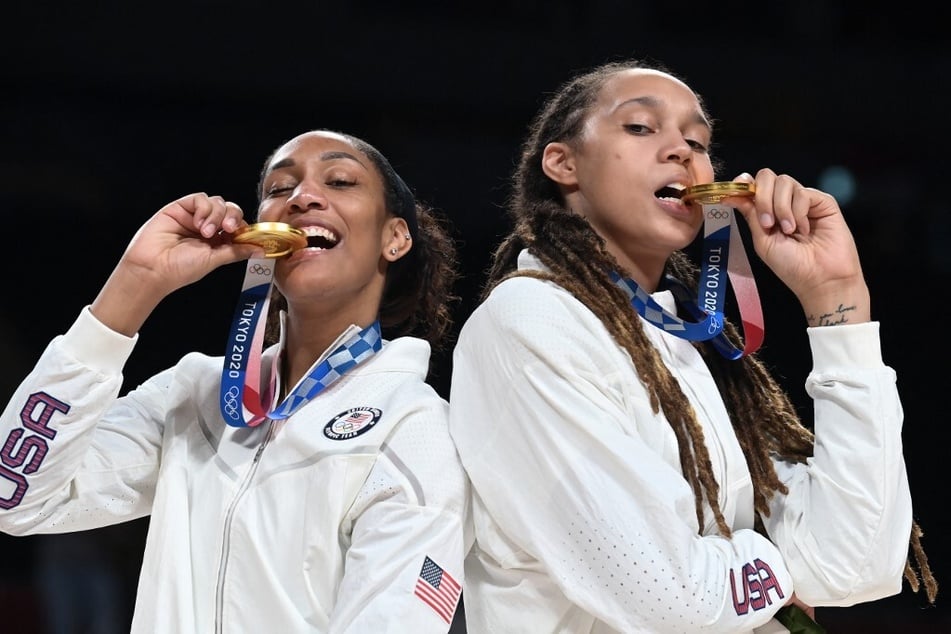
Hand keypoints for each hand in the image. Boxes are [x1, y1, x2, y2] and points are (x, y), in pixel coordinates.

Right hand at [119, 192, 257, 294]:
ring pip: (217, 203)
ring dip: (216, 215)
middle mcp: (207, 227)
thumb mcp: (214, 260)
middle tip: (229, 229)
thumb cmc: (180, 268)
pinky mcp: (180, 208)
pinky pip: (199, 198)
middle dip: (233, 217)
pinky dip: (203, 208)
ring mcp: (194, 216)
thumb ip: (236, 251)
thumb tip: (261, 251)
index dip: (244, 227)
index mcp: (217, 241)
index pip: (238, 226)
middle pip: (230, 210)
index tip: (247, 235)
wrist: (153, 267)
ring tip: (205, 232)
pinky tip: (197, 222)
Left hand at [726, 169, 869, 324]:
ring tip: (789, 230)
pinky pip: (803, 192)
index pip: (753, 186)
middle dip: (763, 197)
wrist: (820, 278)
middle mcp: (784, 202)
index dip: (743, 185)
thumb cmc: (792, 266)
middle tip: (767, 223)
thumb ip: (751, 215)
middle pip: (767, 177)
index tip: (734, 192)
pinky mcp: (822, 201)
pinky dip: (799, 211)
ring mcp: (803, 200)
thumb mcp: (763, 240)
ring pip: (784, 182)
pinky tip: (804, 229)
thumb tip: (732, 194)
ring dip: (782, 207)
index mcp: (767, 211)